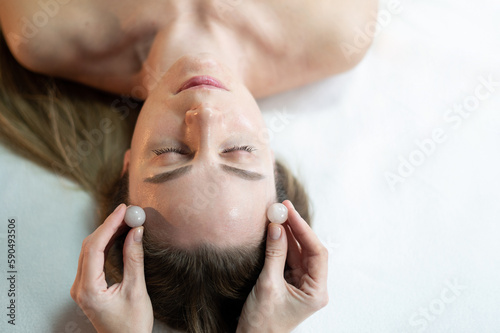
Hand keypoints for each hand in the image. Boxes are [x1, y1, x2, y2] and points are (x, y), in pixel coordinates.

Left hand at [70, 204, 153, 332]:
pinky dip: (106, 243)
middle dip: (108, 226)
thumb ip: (134, 259)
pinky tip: (119, 235)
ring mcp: (82, 287)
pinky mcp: (88, 286)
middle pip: (89, 246)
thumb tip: (136, 232)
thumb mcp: (136, 291)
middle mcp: (80, 287)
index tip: (123, 210)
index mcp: (89, 290)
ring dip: (107, 233)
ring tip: (126, 220)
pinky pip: (93, 258)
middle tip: (128, 212)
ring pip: (90, 250)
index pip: (95, 248)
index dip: (109, 225)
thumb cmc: (132, 326)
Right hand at [237, 200, 328, 332]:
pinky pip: (288, 258)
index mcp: (316, 291)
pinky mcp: (289, 281)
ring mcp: (301, 283)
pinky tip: (274, 230)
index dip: (304, 230)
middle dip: (296, 228)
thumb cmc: (262, 322)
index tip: (290, 213)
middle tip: (283, 208)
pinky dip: (281, 244)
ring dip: (287, 233)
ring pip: (297, 251)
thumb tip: (276, 227)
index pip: (317, 253)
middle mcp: (313, 286)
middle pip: (308, 249)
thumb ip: (274, 255)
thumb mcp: (268, 285)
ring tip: (277, 214)